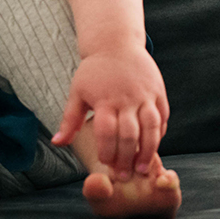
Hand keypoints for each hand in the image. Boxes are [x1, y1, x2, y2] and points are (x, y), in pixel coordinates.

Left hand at [52, 44, 168, 179]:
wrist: (116, 43)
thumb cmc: (94, 71)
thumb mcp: (77, 92)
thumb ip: (70, 120)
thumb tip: (57, 142)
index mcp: (105, 100)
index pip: (107, 131)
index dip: (108, 151)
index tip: (106, 165)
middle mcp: (127, 98)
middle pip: (130, 133)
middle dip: (128, 158)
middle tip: (126, 175)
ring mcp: (145, 95)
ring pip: (151, 127)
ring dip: (148, 149)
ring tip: (144, 167)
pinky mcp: (158, 91)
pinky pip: (162, 116)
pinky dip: (159, 133)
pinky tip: (154, 146)